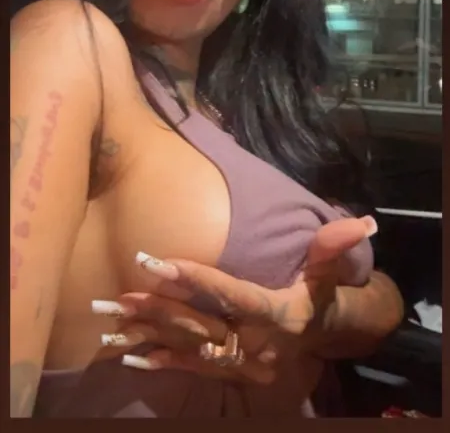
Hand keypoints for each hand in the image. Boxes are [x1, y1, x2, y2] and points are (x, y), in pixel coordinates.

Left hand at [100, 215, 374, 384]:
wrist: (325, 335)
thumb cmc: (320, 293)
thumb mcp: (330, 270)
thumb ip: (334, 246)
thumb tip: (362, 221)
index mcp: (279, 313)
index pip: (230, 294)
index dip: (194, 278)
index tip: (156, 261)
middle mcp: (259, 344)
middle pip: (202, 324)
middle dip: (160, 308)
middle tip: (124, 291)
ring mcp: (244, 365)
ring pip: (191, 348)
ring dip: (151, 334)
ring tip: (116, 319)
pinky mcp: (233, 375)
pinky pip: (194, 371)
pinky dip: (163, 363)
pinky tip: (132, 355)